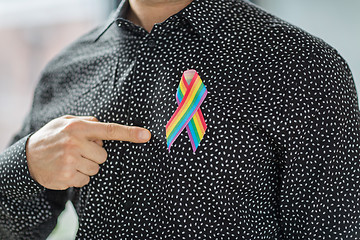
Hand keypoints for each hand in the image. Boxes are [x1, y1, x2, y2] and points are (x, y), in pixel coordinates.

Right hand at [26, 115, 150, 189]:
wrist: (27, 157)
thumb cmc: (52, 136)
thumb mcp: (67, 121)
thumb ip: (88, 122)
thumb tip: (106, 128)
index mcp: (78, 127)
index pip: (109, 130)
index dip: (129, 133)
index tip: (146, 135)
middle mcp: (75, 143)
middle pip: (103, 155)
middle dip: (94, 154)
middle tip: (78, 150)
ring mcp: (70, 161)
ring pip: (96, 168)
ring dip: (86, 165)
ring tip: (70, 159)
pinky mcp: (66, 177)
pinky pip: (86, 180)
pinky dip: (79, 176)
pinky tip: (66, 168)